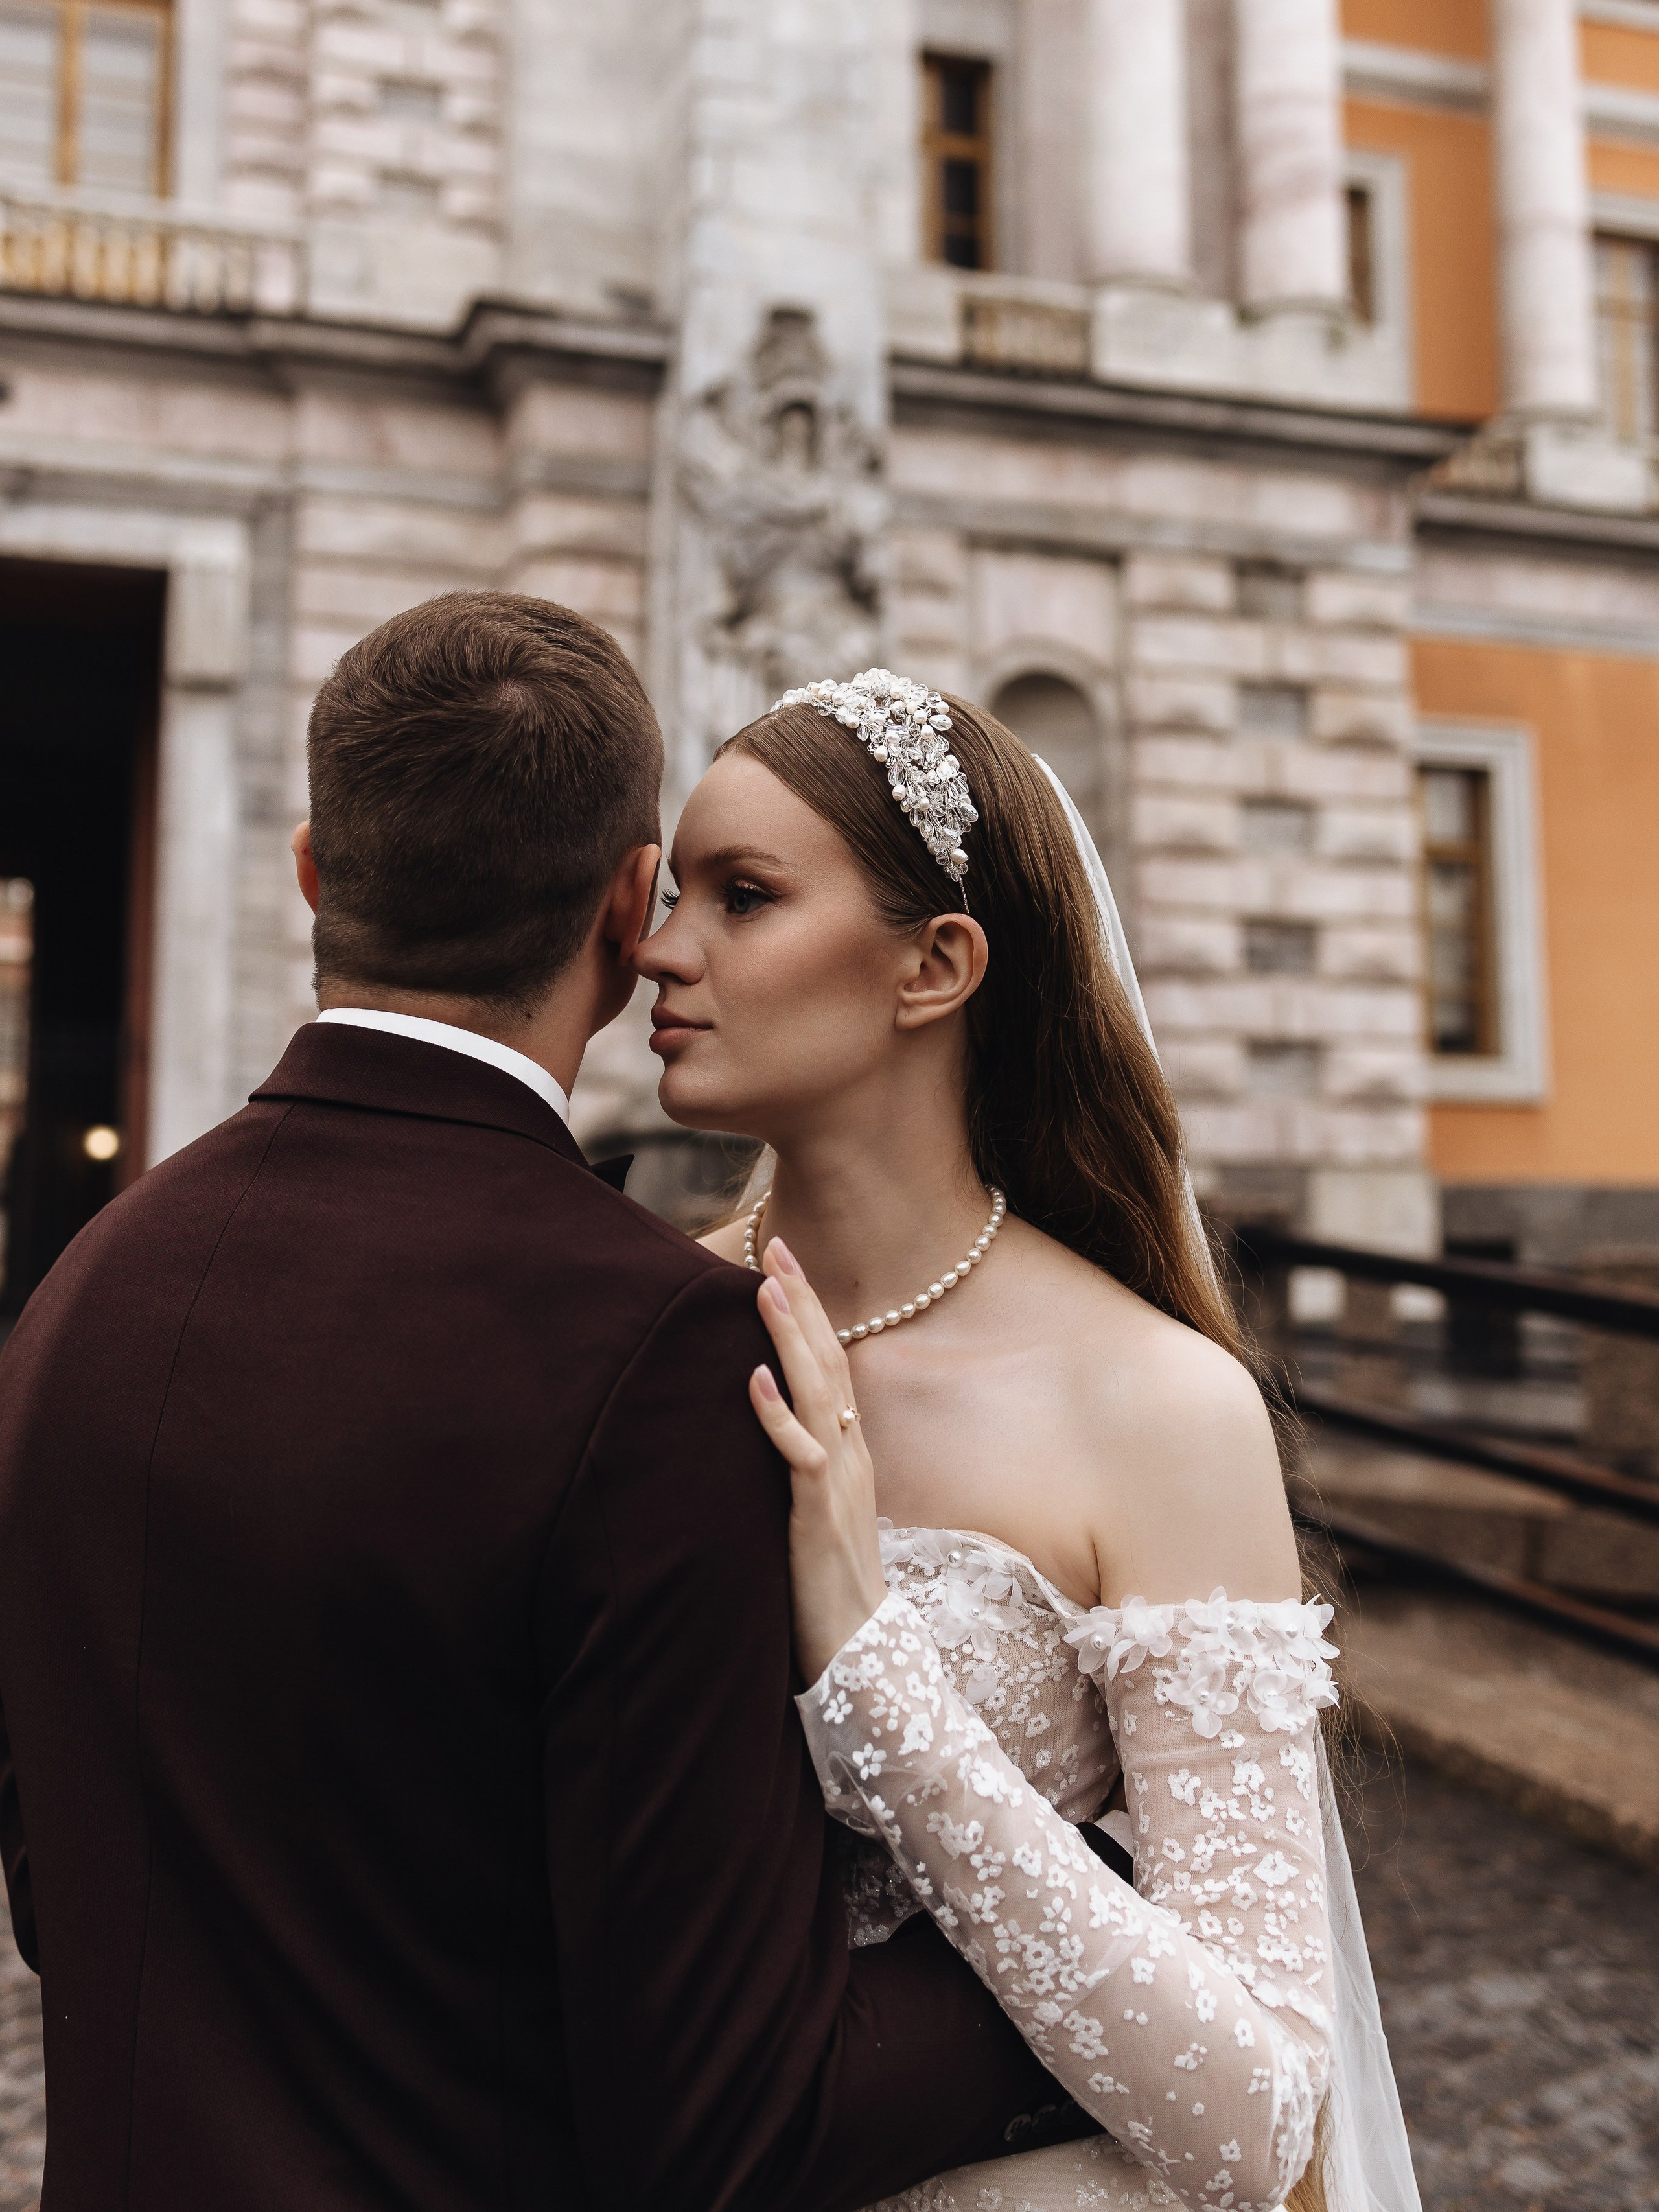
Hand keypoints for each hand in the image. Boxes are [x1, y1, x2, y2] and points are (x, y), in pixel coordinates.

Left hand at [748, 1241, 887, 1683]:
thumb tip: (776, 1412)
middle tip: (778, 1245)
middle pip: (829, 1361)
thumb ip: (803, 1455)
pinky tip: (754, 1380)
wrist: (859, 1648)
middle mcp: (850, 1452)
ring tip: (767, 1288)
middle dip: (802, 1302)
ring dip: (791, 1338)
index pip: (832, 1361)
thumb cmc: (828, 1577)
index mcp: (849, 1446)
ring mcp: (837, 1480)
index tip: (784, 1260)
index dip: (810, 1310)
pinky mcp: (817, 1515)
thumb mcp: (816, 1502)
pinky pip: (800, 1456)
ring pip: (818, 1394)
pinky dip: (777, 1415)